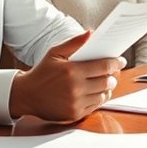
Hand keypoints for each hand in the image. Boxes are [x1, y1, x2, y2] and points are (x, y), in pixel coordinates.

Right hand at [8, 31, 123, 121]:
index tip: (121, 61)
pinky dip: (98, 99)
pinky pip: (95, 106)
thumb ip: (74, 43)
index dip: (115, 63)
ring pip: (103, 95)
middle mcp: (75, 88)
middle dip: (112, 76)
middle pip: (107, 82)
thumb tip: (91, 33)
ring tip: (105, 82)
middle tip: (112, 72)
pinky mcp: (75, 114)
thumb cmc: (42, 72)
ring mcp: (75, 103)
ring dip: (107, 88)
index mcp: (72, 71)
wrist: (26, 95)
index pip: (103, 67)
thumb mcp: (55, 53)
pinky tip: (95, 92)